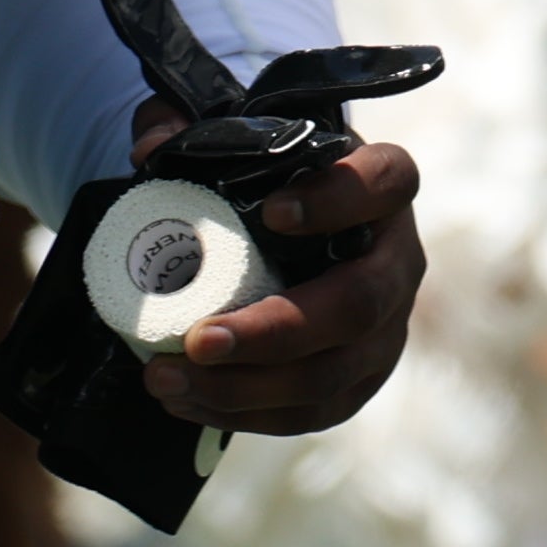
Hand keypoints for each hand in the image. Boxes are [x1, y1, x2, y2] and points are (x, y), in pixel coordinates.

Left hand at [134, 101, 423, 435]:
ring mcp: (387, 330)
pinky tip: (189, 404)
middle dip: (277, 331)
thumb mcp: (237, 143)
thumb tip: (148, 151)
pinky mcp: (359, 380)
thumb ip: (191, 132)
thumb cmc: (267, 181)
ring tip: (168, 381)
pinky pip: (314, 412)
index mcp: (382, 188)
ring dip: (247, 388)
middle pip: (359, 303)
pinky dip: (247, 414)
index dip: (339, 200)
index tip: (274, 213)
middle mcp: (397, 261)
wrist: (294, 235)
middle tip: (198, 339)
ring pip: (334, 373)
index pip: (387, 182)